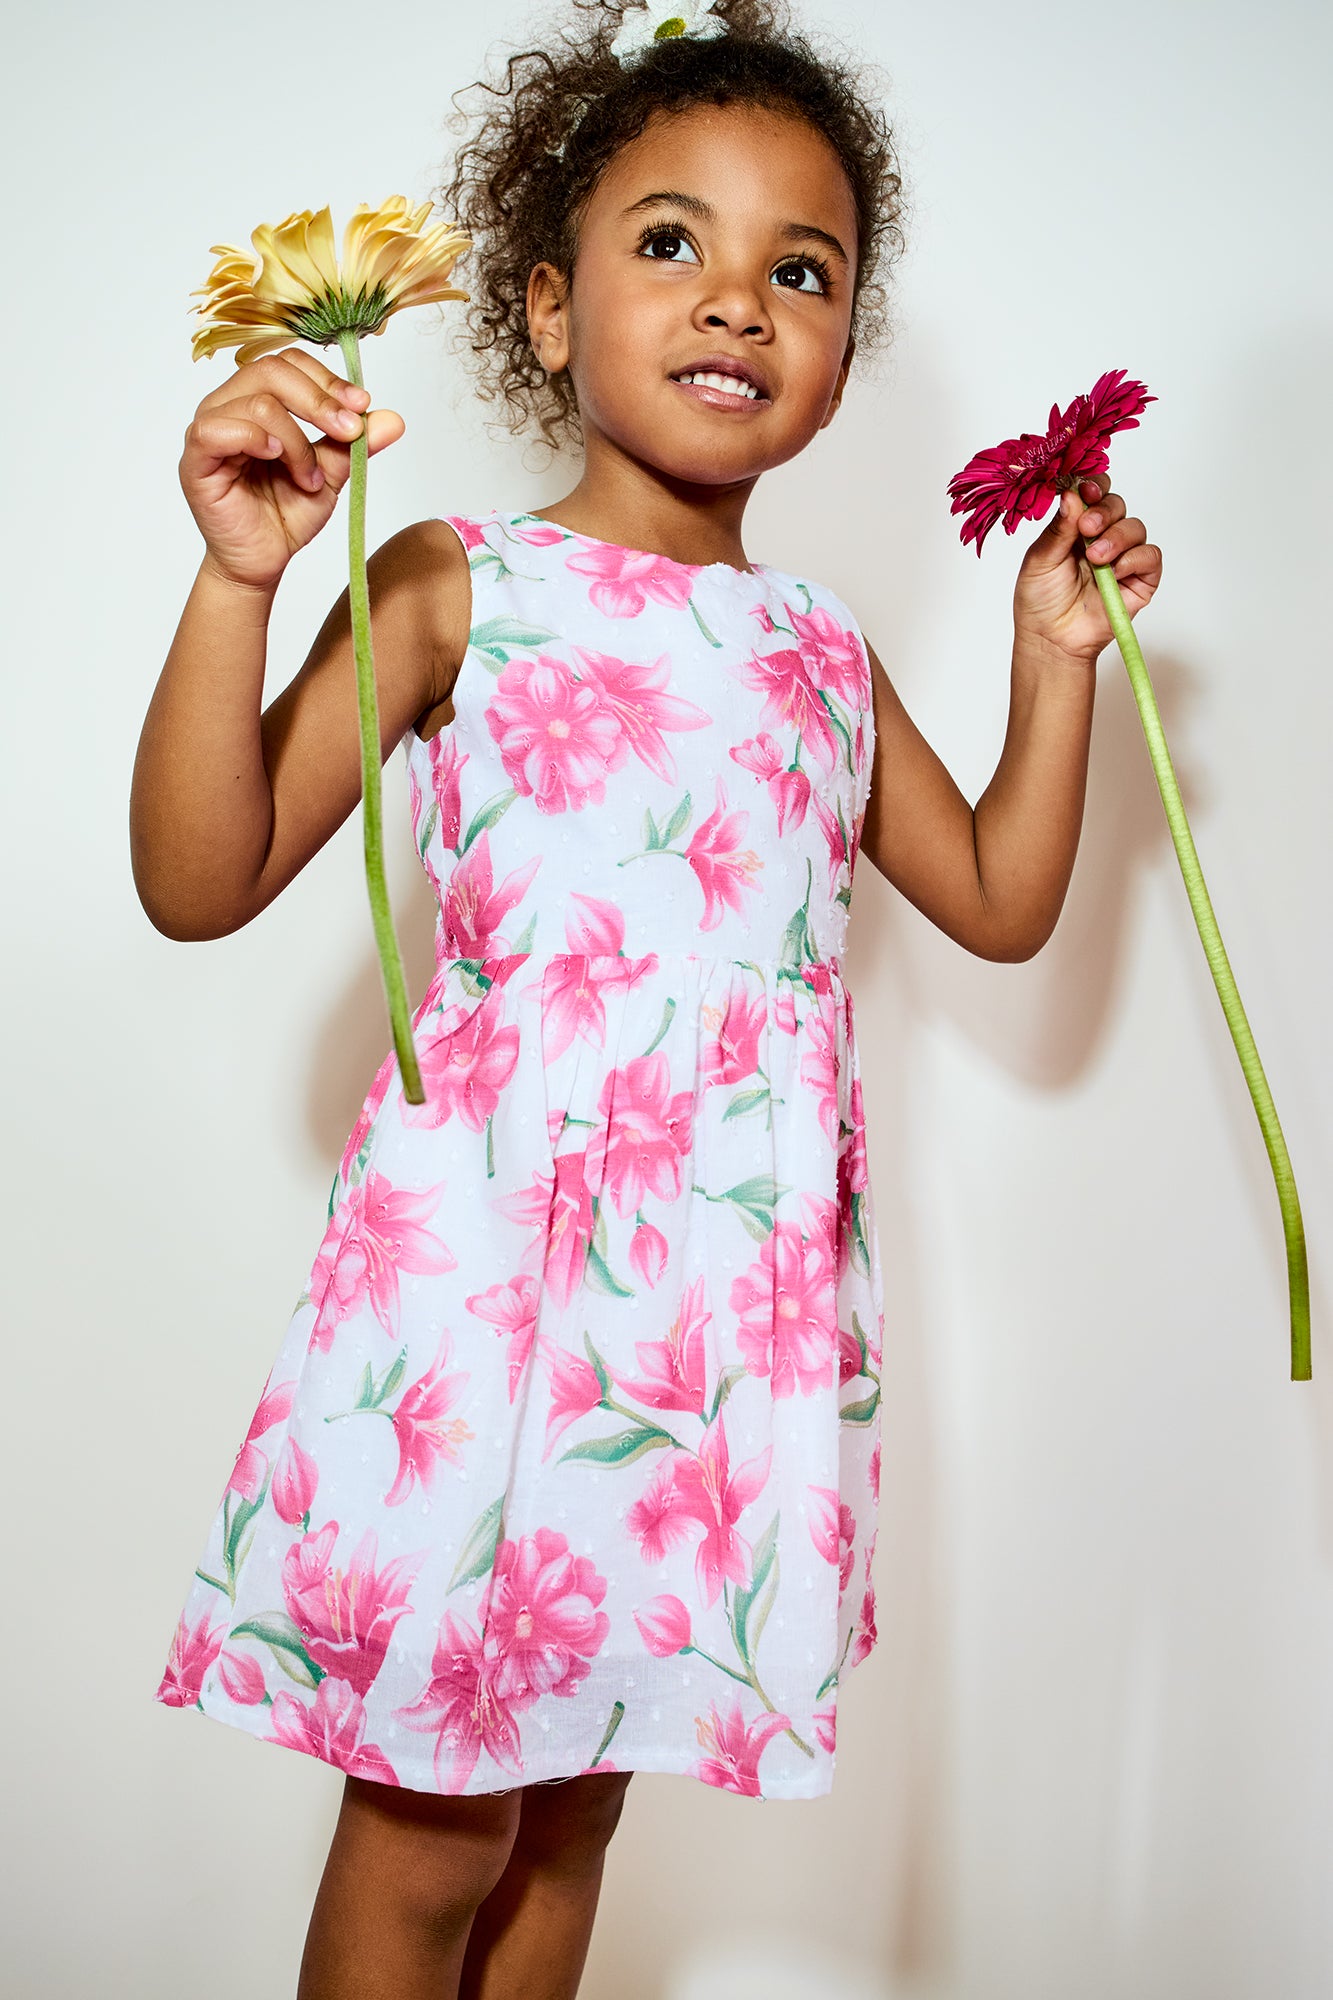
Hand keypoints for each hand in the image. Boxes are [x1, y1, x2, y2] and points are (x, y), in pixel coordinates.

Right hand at [180, 347, 404, 591]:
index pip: (289, 362)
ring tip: (310, 478)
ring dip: (297, 441)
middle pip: (272, 370)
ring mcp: (209, 428)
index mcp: (258, 398)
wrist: (263, 561)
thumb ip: (356, 445)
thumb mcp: (333, 474)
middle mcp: (229, 405)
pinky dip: (256, 439)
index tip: (362, 407)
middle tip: (349, 432)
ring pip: (258, 403)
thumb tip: (395, 419)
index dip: (327, 380)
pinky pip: (219, 428)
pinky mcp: (196, 458)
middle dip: (320, 401)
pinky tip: (276, 459)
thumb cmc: (286, 515)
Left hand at [1012, 476, 1161, 663]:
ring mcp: (1122, 557)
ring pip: (1135, 528)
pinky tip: (1115, 570)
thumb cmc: (1040, 601)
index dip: (1094, 487)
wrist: (1051, 639)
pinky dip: (1135, 558)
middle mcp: (1102, 537)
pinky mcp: (1140, 579)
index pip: (1093, 494)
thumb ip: (1058, 528)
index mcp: (1076, 527)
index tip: (1085, 491)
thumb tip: (1072, 494)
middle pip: (1117, 505)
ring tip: (1095, 558)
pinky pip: (1150, 556)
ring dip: (1117, 537)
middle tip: (1087, 528)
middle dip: (1103, 512)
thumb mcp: (1040, 559)